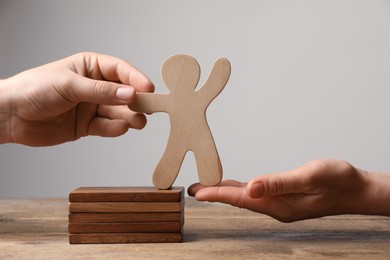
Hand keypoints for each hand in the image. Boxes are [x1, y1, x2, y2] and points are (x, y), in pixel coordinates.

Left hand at [0, 52, 153, 145]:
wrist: (11, 116)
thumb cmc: (34, 90)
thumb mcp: (70, 85)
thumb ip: (101, 91)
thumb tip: (130, 93)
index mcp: (90, 67)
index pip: (120, 70)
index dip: (135, 79)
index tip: (148, 89)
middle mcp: (94, 87)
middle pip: (123, 92)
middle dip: (136, 100)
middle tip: (148, 108)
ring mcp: (91, 106)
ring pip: (118, 111)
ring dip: (130, 116)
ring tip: (139, 122)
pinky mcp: (87, 125)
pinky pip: (107, 127)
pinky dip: (115, 128)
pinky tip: (122, 128)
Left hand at [188, 159, 389, 221]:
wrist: (355, 189)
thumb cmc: (337, 180)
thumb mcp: (310, 176)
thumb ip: (280, 182)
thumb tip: (252, 187)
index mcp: (279, 204)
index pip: (241, 199)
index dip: (217, 195)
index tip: (197, 193)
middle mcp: (275, 206)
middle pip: (238, 200)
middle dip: (214, 195)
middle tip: (192, 189)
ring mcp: (279, 203)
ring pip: (245, 197)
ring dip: (224, 192)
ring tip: (205, 188)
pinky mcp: (283, 197)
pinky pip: (255, 193)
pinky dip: (240, 189)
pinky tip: (234, 187)